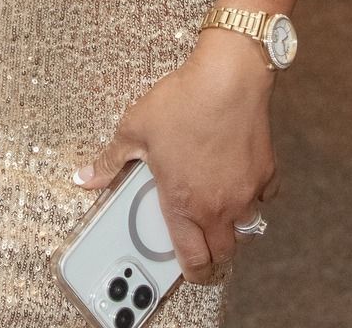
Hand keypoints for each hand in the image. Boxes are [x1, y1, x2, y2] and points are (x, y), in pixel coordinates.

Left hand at [75, 32, 277, 282]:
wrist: (227, 78)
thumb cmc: (183, 102)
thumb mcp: (135, 129)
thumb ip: (110, 160)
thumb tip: (85, 177)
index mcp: (184, 204)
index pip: (193, 260)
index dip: (191, 273)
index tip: (188, 270)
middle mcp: (218, 206)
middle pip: (224, 253)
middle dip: (213, 256)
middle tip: (202, 244)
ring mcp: (246, 192)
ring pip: (246, 228)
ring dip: (233, 227)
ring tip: (218, 211)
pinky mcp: (266, 172)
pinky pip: (263, 197)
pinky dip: (253, 195)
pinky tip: (238, 177)